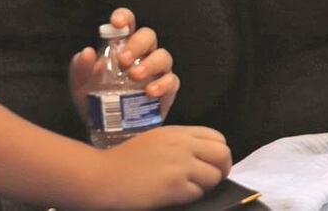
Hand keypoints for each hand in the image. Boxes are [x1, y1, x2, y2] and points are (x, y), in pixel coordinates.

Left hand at [69, 8, 180, 119]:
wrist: (109, 133)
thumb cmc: (96, 102)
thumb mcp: (81, 86)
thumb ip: (80, 69)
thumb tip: (85, 52)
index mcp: (122, 46)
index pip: (128, 24)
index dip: (124, 17)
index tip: (117, 22)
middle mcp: (143, 54)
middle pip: (148, 36)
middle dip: (137, 44)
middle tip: (122, 60)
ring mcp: (157, 71)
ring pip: (163, 56)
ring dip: (150, 63)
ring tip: (134, 76)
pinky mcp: (168, 90)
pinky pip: (172, 80)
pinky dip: (162, 84)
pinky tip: (149, 92)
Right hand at [92, 125, 231, 207]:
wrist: (105, 176)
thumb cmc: (125, 160)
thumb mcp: (156, 140)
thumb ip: (181, 143)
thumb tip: (204, 156)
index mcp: (179, 132)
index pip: (217, 137)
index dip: (218, 152)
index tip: (211, 163)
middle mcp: (183, 144)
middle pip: (223, 155)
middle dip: (221, 169)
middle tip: (210, 179)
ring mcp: (181, 165)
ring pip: (215, 176)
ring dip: (207, 185)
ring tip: (190, 188)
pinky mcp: (176, 186)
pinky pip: (199, 192)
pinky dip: (192, 196)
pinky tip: (176, 195)